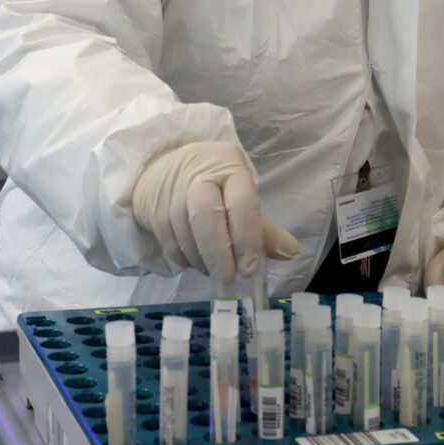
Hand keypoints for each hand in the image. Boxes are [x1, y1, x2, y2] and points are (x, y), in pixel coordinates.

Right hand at [132, 142, 301, 280]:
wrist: (163, 169)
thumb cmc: (213, 184)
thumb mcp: (240, 194)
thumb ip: (262, 227)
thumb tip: (290, 252)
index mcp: (229, 167)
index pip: (241, 202)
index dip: (247, 238)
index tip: (249, 268)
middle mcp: (198, 173)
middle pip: (206, 215)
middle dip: (219, 253)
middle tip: (228, 277)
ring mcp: (172, 190)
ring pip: (185, 232)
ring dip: (201, 260)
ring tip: (214, 271)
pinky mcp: (153, 208)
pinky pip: (169, 240)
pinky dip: (184, 258)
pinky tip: (195, 262)